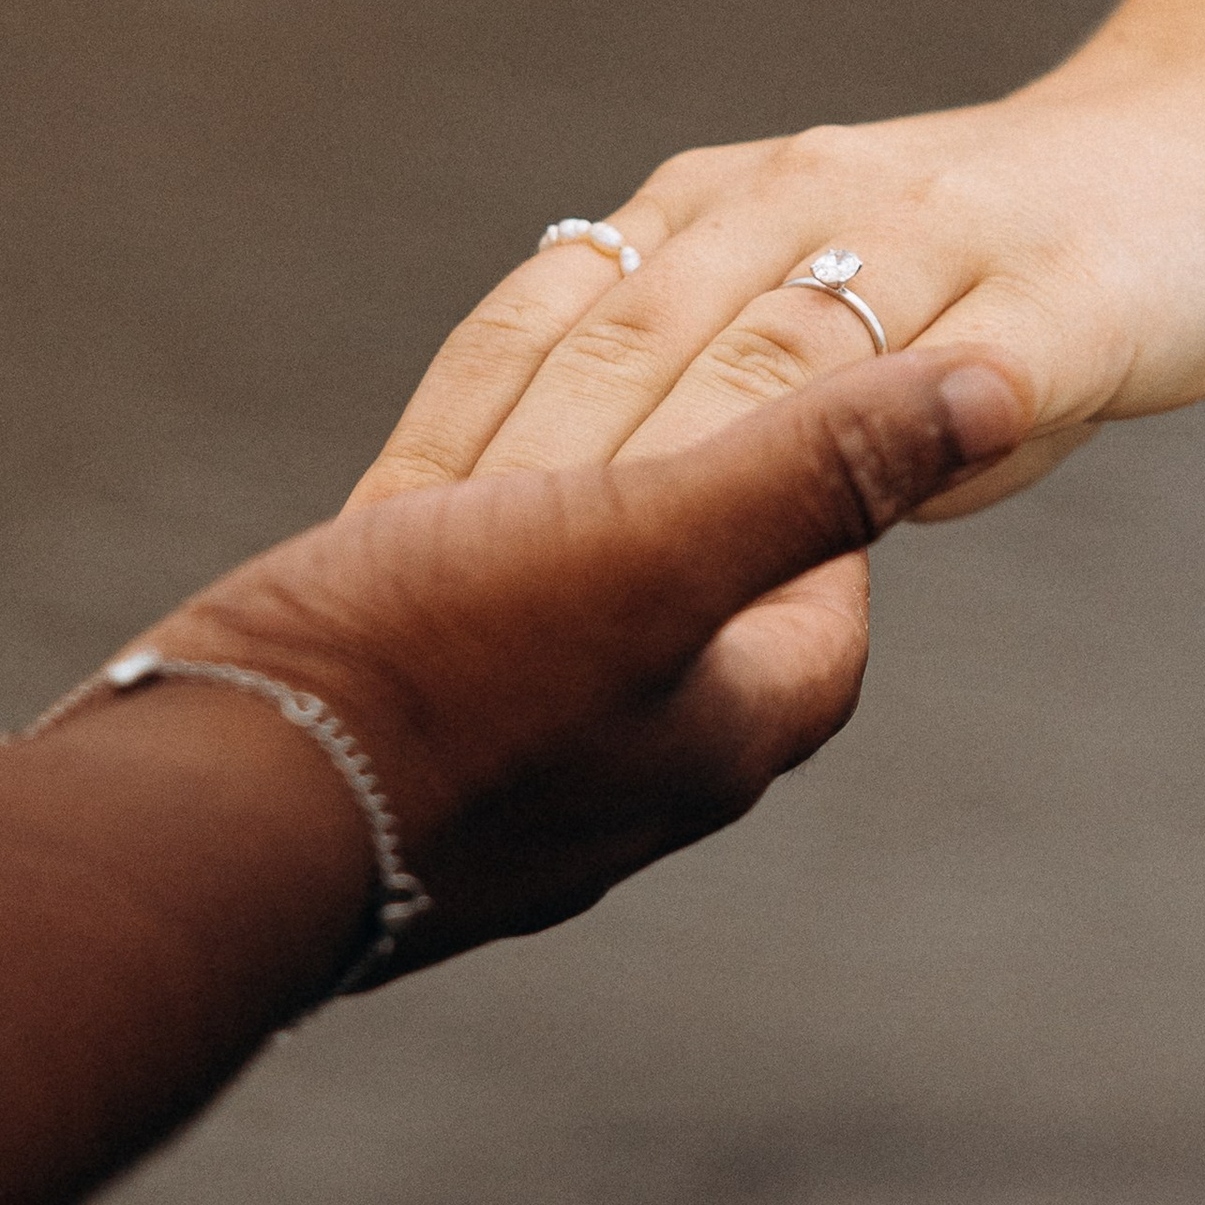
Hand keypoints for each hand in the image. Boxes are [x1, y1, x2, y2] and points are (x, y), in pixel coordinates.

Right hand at [143, 350, 1023, 961]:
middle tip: (669, 400)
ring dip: (563, 534)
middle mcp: (620, 783)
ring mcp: (496, 791)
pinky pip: (455, 650)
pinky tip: (418, 509)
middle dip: (693, 509)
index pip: (831, 613)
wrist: (201, 820)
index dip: (835, 506)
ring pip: (566, 636)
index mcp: (716, 736)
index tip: (806, 411)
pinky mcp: (384, 766)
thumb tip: (1003, 385)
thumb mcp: (655, 545)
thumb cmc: (437, 681)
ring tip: (542, 440)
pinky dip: (456, 562)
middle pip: (702, 623)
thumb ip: (820, 466)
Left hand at [350, 60, 1204, 524]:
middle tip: (427, 616)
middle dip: (522, 488)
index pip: (548, 321)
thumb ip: (714, 416)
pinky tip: (846, 535)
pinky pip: (969, 375)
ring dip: (674, 485)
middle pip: (636, 348)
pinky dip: (898, 443)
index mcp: (714, 208)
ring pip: (778, 361)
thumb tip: (582, 559)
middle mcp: (800, 196)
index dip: (454, 442)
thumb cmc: (992, 272)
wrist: (1202, 153)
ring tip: (583, 601)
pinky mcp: (1064, 295)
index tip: (367, 564)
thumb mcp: (824, 323)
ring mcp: (933, 235)